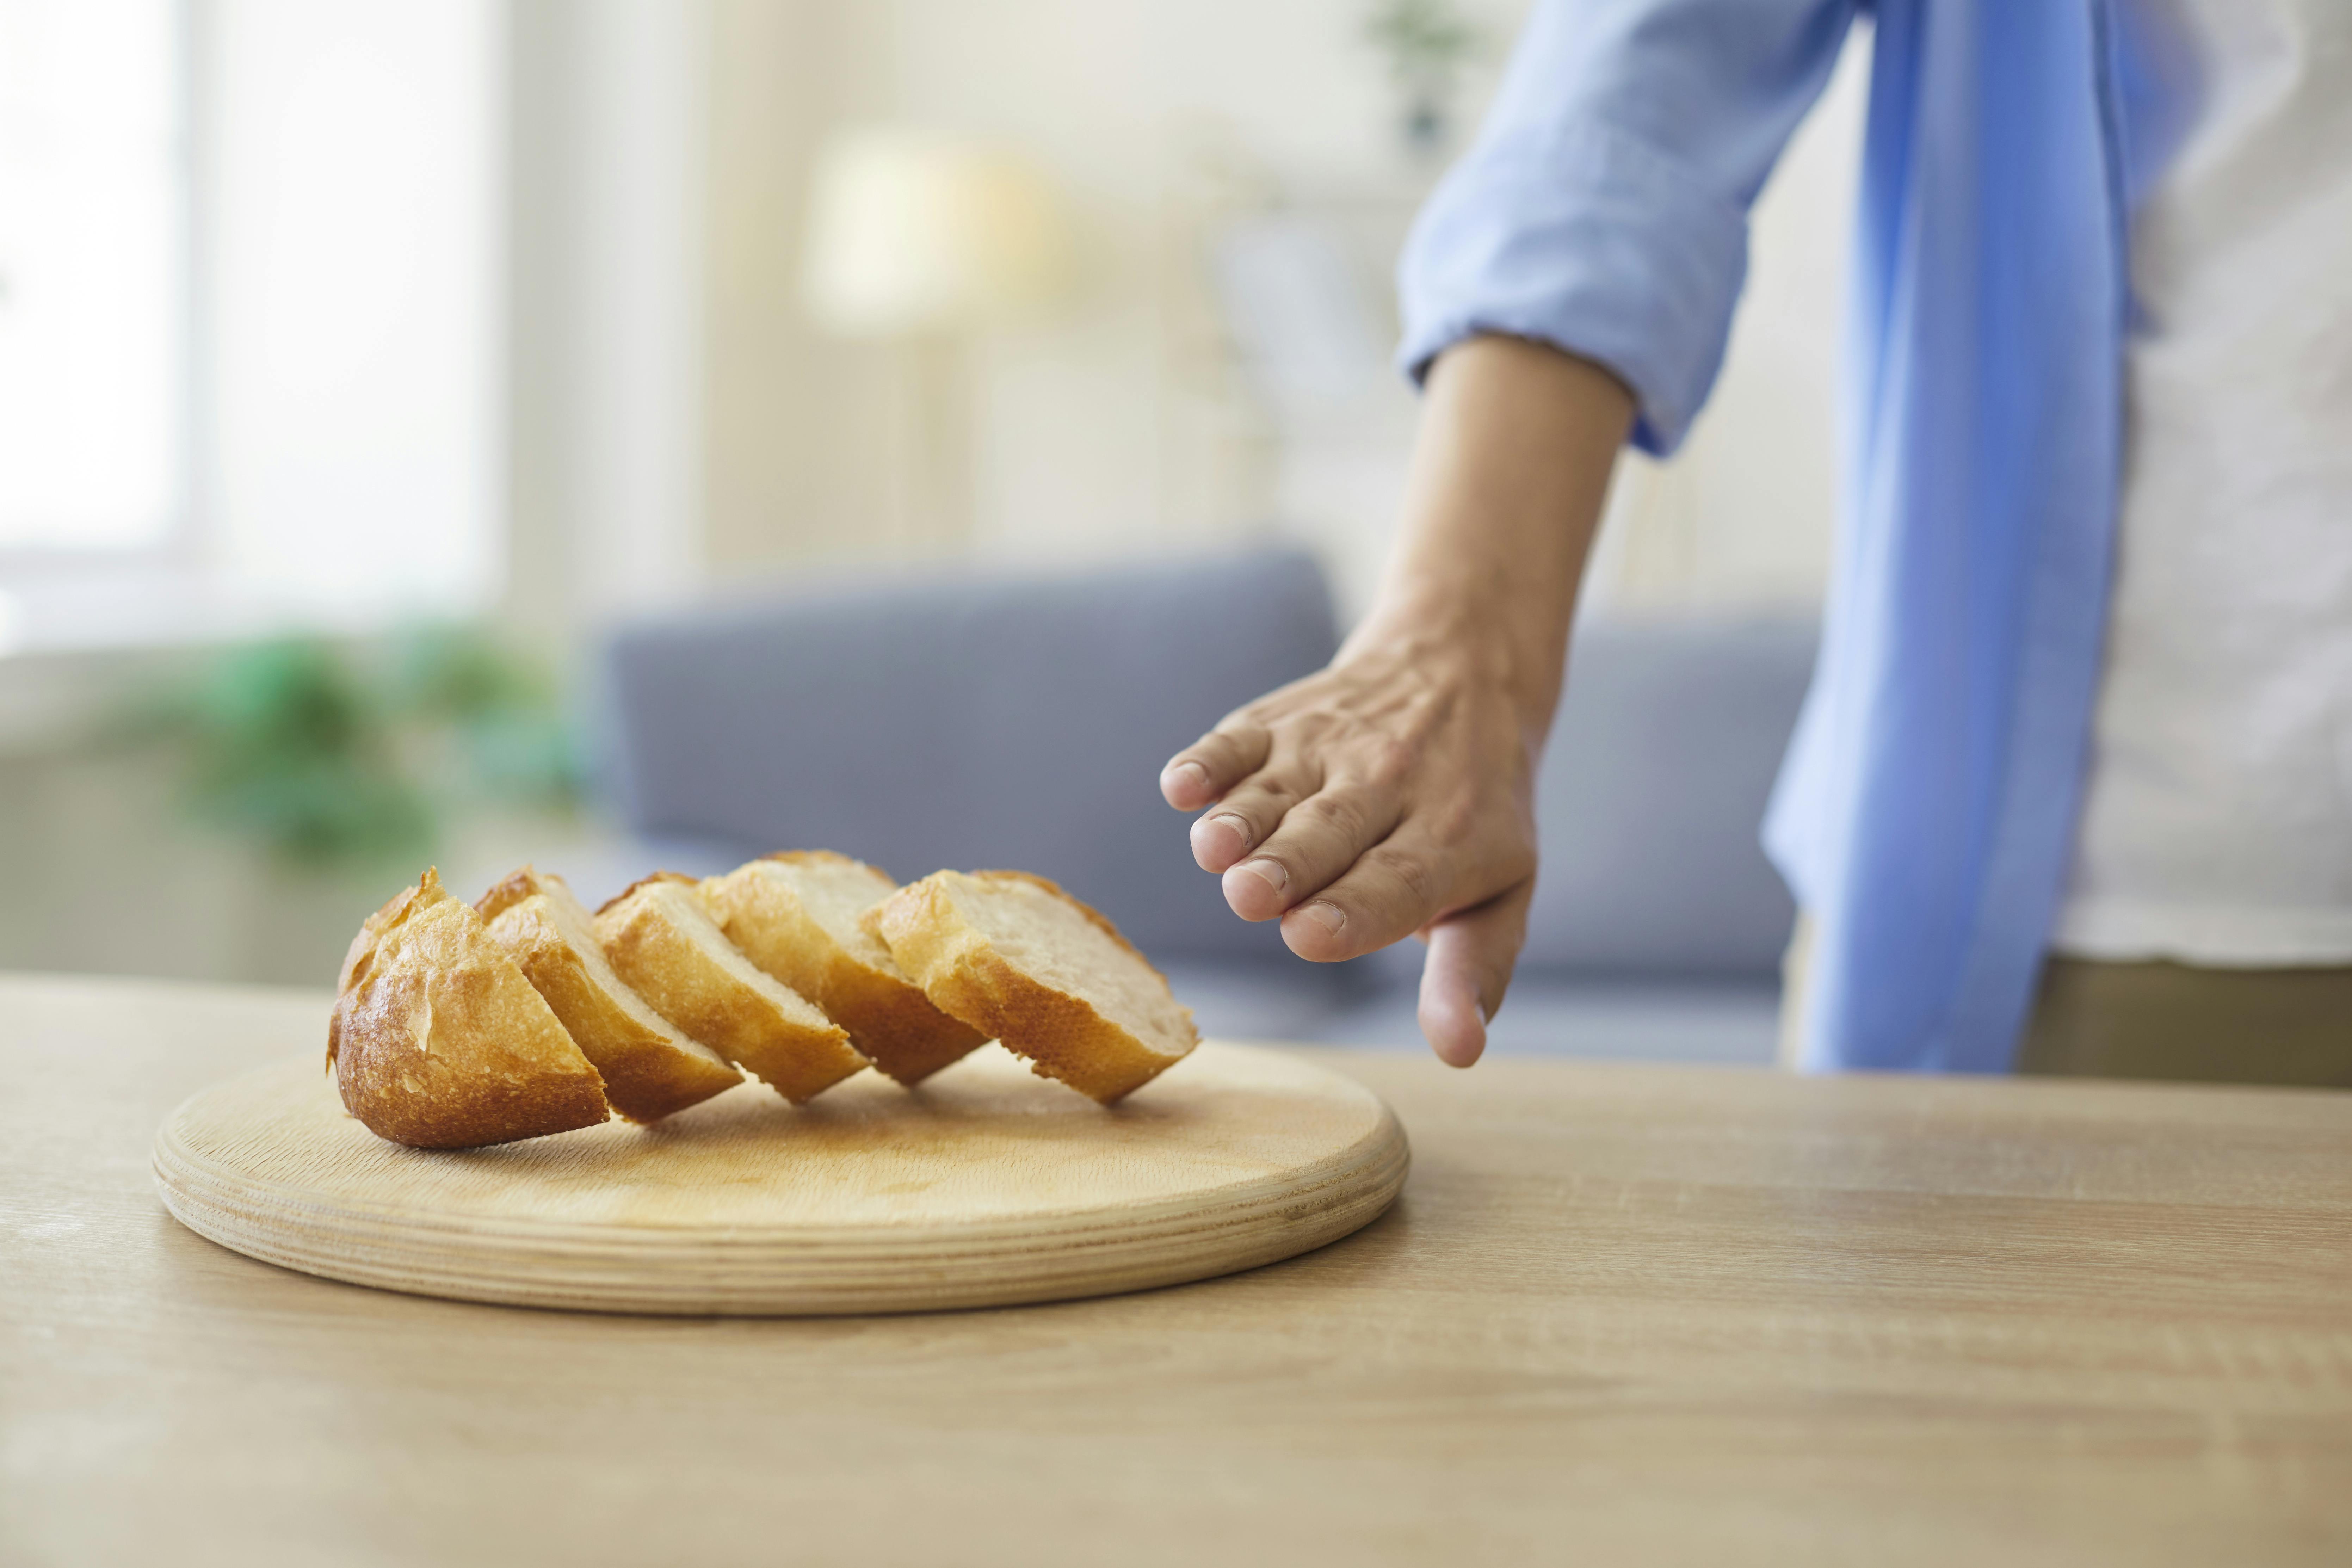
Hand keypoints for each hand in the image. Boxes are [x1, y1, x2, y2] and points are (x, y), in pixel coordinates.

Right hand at [1160, 613, 1539, 1067]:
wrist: (1465, 673)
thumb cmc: (1473, 814)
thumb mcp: (1500, 891)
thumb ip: (1472, 971)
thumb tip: (1460, 1052)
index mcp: (1448, 839)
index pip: (1398, 880)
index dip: (1353, 909)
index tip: (1308, 934)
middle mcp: (1387, 786)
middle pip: (1329, 834)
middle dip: (1287, 866)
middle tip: (1250, 896)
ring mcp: (1329, 748)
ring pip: (1277, 790)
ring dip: (1240, 819)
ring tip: (1213, 852)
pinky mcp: (1281, 720)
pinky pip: (1238, 738)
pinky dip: (1209, 761)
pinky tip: (1183, 786)